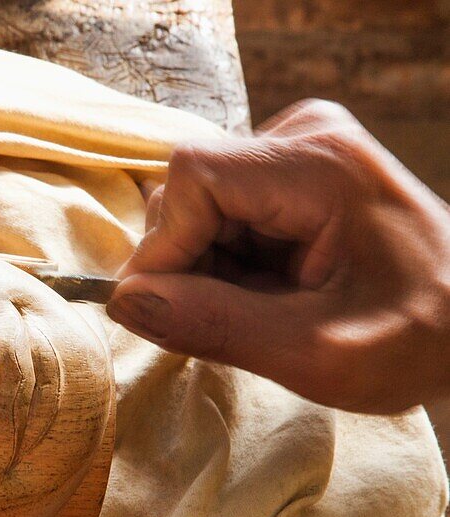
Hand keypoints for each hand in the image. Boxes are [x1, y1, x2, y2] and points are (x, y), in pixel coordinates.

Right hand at [108, 100, 449, 412]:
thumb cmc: (417, 339)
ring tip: (264, 310)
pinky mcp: (287, 171)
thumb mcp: (317, 352)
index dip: (165, 250)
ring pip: (194, 209)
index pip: (193, 180)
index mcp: (321, 167)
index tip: (172, 314)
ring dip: (207, 271)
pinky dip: (224, 264)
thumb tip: (125, 303)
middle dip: (190, 268)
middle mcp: (305, 137)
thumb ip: (217, 325)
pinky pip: (216, 215)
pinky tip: (266, 293)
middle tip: (239, 323)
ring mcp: (296, 149)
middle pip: (188, 194)